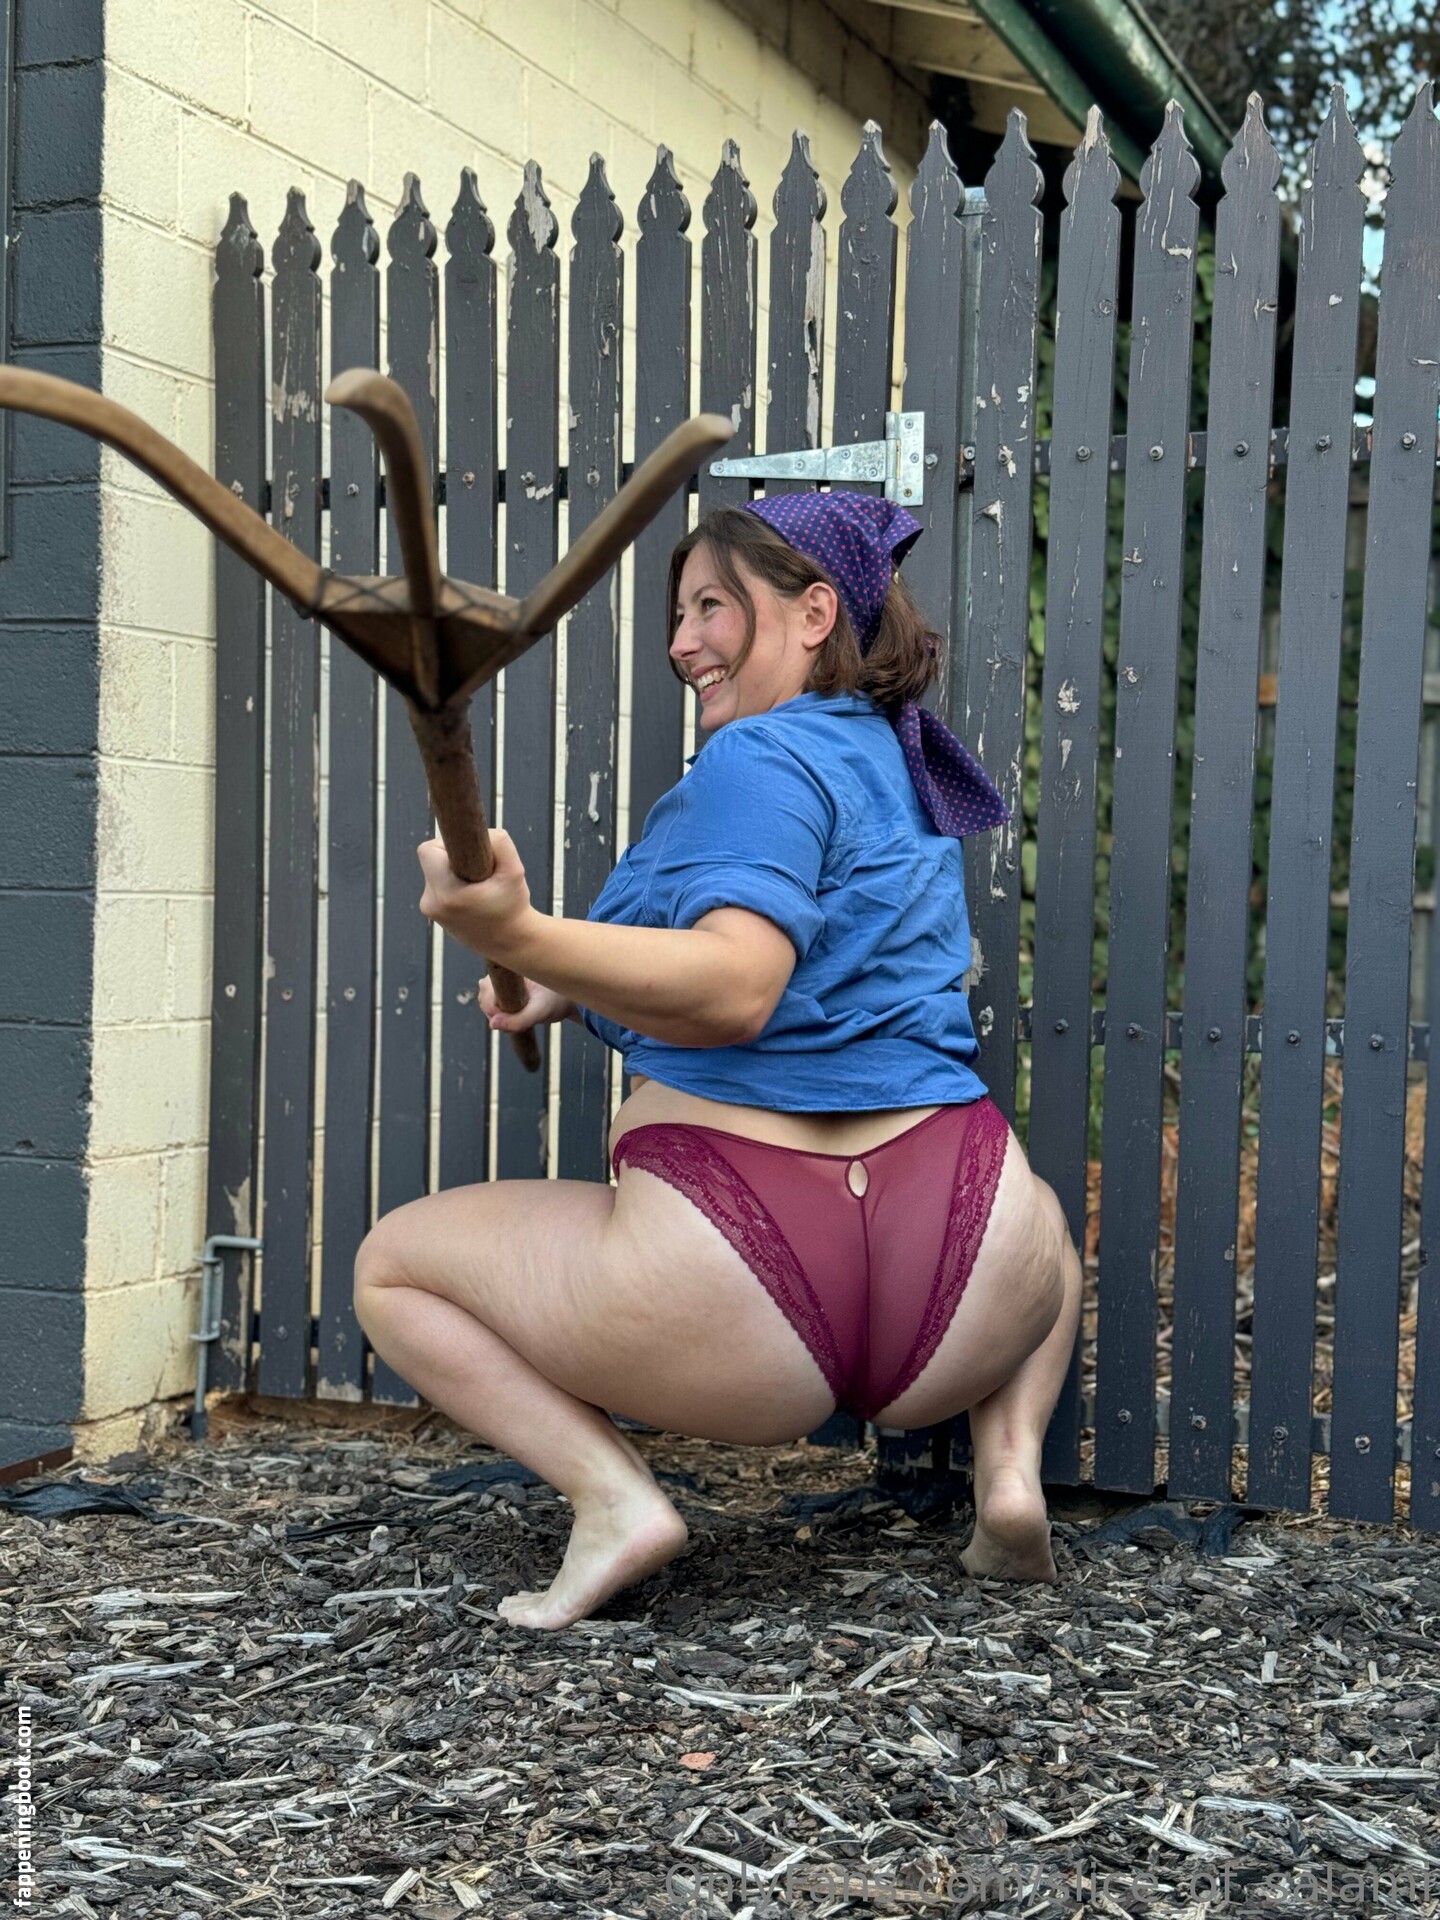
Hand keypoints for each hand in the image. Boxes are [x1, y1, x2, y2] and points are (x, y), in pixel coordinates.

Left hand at [417, 828, 532, 959]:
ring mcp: (430, 911)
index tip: (468, 851)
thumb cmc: (513, 906)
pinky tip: (472, 896)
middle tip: (478, 868)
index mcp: (448, 893)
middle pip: (430, 859)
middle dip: (453, 857)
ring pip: (434, 872)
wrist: (511, 943)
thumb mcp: (514, 871)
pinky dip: (452, 884)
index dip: (447, 843)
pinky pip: (437, 886)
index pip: (428, 850)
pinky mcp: (433, 915)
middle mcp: (432, 903)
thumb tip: (481, 831)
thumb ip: (500, 842)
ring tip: (478, 886)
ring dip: (453, 871)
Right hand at [478, 975, 574, 1032]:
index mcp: (507, 969)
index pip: (486, 994)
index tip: (516, 1014)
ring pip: (487, 1005)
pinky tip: (519, 1013)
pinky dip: (503, 1015)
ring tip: (524, 1014)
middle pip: (485, 1000)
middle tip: (523, 1016)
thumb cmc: (556, 999)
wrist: (566, 997)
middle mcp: (499, 974)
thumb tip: (493, 1024)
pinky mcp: (500, 991)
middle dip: (500, 1015)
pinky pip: (492, 1007)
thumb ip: (518, 1020)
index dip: (497, 1010)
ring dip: (501, 1016)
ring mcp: (498, 982)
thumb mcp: (540, 1012)